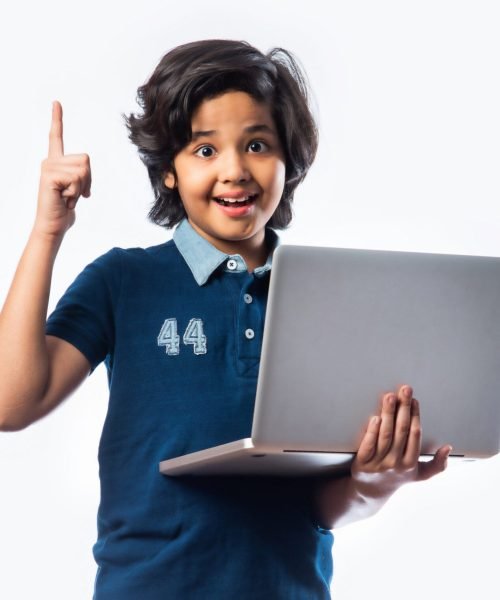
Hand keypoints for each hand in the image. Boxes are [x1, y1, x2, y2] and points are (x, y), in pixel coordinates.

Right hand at [33, 101, 91, 237]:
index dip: (57, 119)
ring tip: (67, 197)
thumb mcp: (76, 190)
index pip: (56, 137)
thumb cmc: (64, 210)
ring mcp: (48, 167)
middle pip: (86, 159)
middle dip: (88, 180)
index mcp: (55, 162)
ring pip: (84, 170)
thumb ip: (81, 177)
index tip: (56, 102)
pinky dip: (76, 193)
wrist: (53, 226)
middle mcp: (49, 161)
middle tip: (74, 195)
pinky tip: (64, 199)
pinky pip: (77, 179)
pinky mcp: (49, 175)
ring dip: (81, 188)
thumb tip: (85, 174)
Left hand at [351, 385, 451, 499]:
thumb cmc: (397, 478)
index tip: (414, 399)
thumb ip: (437, 465)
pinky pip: (368, 444)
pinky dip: (372, 431)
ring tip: (389, 397)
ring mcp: (378, 463)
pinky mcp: (362, 462)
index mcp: (410, 463)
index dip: (415, 416)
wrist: (371, 493)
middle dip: (404, 408)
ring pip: (385, 435)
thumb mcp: (420, 475)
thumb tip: (448, 448)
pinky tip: (376, 417)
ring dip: (388, 414)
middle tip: (404, 390)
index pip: (414, 435)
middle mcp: (395, 463)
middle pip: (401, 431)